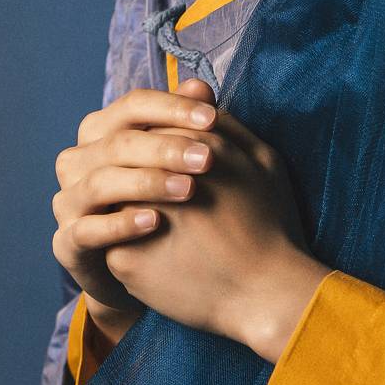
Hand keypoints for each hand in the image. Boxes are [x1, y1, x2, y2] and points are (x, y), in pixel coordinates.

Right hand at [50, 77, 222, 325]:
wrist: (150, 269)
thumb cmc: (166, 202)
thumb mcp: (178, 161)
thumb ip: (186, 123)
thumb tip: (199, 86)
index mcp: (103, 131)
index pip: (133, 105)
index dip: (172, 107)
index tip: (213, 118)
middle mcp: (79, 161)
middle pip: (118, 142)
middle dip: (166, 147)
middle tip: (208, 158)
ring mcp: (69, 201)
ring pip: (100, 182)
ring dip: (146, 183)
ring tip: (189, 189)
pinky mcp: (66, 242)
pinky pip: (86, 230)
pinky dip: (119, 224)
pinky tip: (154, 222)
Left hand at [54, 78, 332, 359]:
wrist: (265, 294)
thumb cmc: (272, 225)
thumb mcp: (264, 161)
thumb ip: (227, 124)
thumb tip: (197, 90)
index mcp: (192, 149)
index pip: (156, 130)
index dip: (163, 147)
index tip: (177, 168)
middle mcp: (155, 179)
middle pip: (128, 162)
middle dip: (138, 173)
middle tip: (165, 200)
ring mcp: (133, 220)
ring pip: (114, 200)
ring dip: (127, 205)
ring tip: (157, 225)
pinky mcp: (123, 258)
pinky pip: (112, 240)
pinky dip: (127, 243)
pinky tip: (156, 257)